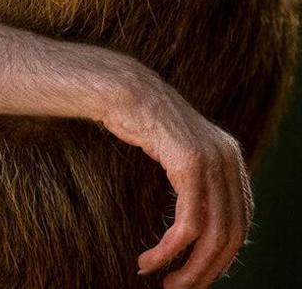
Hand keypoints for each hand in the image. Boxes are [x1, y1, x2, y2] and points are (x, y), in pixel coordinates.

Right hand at [102, 78, 250, 288]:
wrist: (120, 89)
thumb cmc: (136, 120)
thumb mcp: (174, 151)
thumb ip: (192, 177)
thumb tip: (193, 217)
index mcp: (231, 158)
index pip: (240, 222)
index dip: (221, 256)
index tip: (195, 273)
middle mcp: (230, 160)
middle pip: (231, 234)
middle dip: (206, 269)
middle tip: (180, 288)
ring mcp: (214, 161)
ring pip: (212, 235)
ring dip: (188, 267)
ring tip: (165, 282)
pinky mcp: (191, 164)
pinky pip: (188, 223)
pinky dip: (170, 249)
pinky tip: (150, 259)